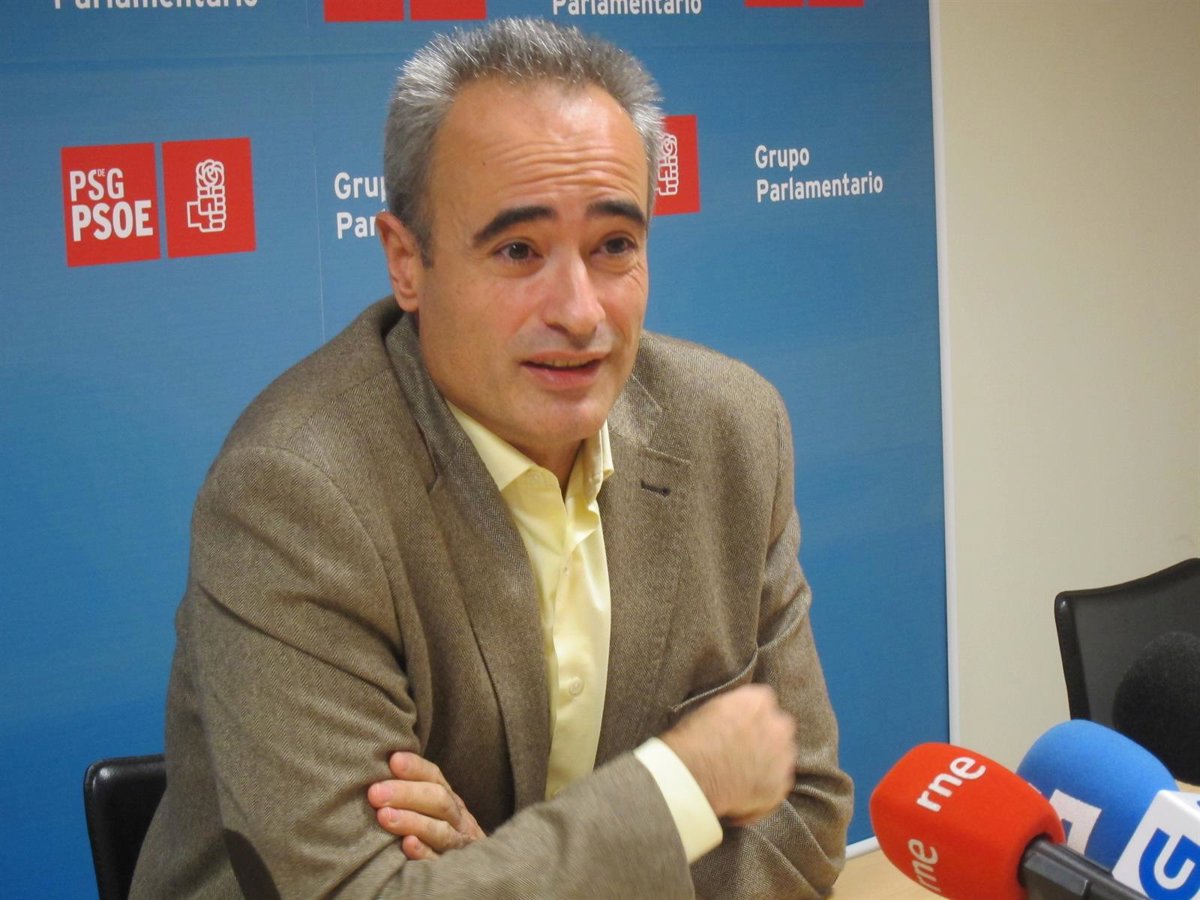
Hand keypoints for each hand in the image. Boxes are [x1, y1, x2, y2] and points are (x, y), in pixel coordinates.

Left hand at [367, 752, 484, 859]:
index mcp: (450, 799)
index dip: (416, 768)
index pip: (435, 777)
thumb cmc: (439, 830)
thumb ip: (414, 789)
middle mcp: (458, 819)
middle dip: (407, 794)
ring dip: (412, 821)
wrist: (475, 868)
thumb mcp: (433, 807)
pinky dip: (424, 852)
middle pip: (438, 801)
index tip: (393, 760)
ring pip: (440, 830)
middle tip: (375, 792)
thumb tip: (386, 764)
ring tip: (384, 816)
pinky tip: (406, 845)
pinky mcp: (452, 868)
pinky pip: (439, 861)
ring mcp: (457, 844)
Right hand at [661, 684, 796, 826]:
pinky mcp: (781, 787)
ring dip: (768, 762)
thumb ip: (736, 708)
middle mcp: (779, 726)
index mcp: (759, 701)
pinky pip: (778, 783)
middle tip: (743, 750)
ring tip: (743, 774)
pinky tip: (744, 791)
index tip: (740, 726)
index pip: (763, 702)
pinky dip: (765, 787)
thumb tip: (740, 717)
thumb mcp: (712, 709)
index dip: (750, 716)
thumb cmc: (692, 740)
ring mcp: (784, 758)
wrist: (691, 778)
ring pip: (781, 756)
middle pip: (779, 728)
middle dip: (765, 737)